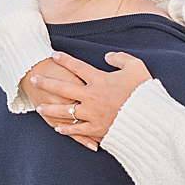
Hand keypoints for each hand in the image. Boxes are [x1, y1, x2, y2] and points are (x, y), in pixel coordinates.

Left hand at [32, 51, 152, 145]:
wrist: (150, 118)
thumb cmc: (144, 91)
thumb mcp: (136, 66)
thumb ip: (120, 58)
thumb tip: (107, 56)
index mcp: (99, 79)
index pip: (77, 67)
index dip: (64, 60)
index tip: (53, 56)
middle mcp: (91, 96)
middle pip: (62, 88)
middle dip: (46, 83)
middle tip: (33, 79)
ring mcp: (92, 114)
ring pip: (64, 111)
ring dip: (50, 109)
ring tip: (39, 108)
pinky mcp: (96, 129)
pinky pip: (77, 129)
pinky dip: (66, 129)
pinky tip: (57, 128)